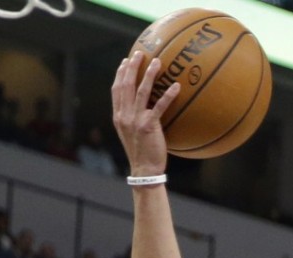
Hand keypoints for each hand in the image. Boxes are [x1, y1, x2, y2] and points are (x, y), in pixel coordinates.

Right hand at [111, 51, 180, 175]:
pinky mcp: (148, 126)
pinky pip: (159, 107)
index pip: (116, 90)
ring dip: (149, 75)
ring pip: (141, 92)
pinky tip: (176, 86)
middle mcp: (124, 116)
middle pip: (126, 86)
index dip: (120, 74)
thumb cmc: (141, 151)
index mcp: (118, 116)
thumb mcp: (131, 132)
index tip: (125, 61)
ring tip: (157, 61)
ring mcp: (135, 121)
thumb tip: (143, 103)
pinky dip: (167, 95)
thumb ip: (133, 116)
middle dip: (132, 67)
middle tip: (139, 53)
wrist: (144, 169)